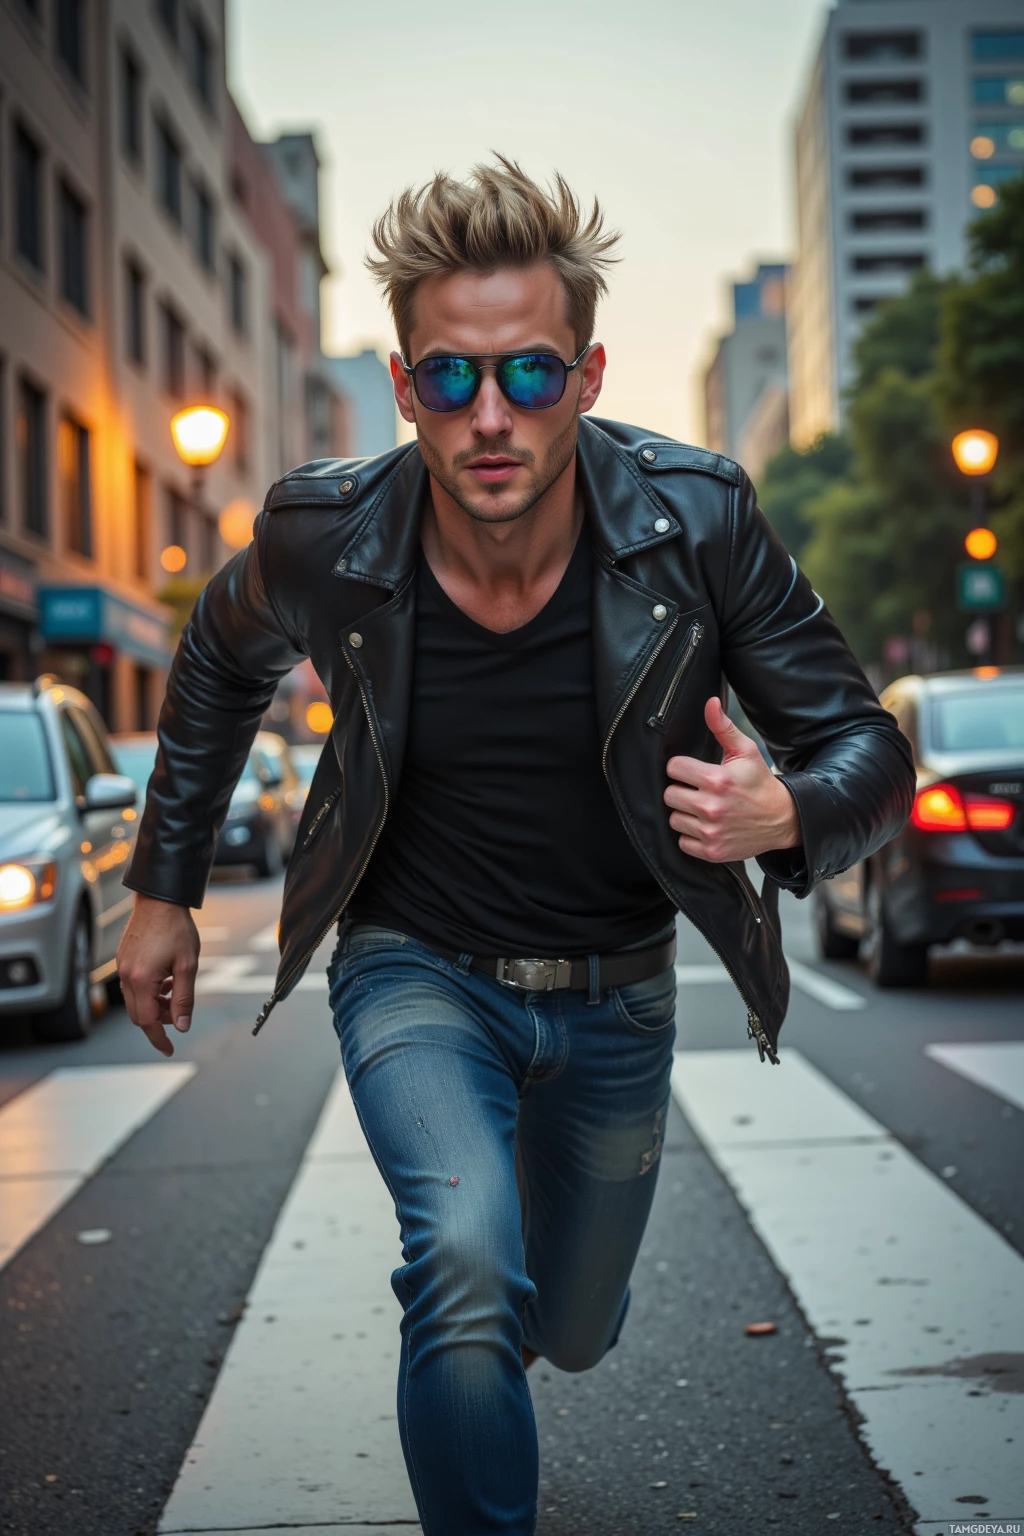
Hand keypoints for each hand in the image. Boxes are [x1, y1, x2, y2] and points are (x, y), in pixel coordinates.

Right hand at [116, 894, 199, 1056]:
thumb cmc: (176, 928)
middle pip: (139, 1014)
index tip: (169, 1050)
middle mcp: (126, 976)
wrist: (160, 899)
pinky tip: (166, 980)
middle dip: (159, 1021)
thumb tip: (182, 1026)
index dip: (159, 1038)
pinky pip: (132, 986)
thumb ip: (184, 998)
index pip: (147, 1021)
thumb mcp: (188, 965)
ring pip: (135, 1001)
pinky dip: (149, 991)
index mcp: (141, 980)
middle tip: (178, 1015)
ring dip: (155, 1005)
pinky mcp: (123, 959)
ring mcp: (122, 967)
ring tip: (175, 992)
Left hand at [664, 696, 799, 863]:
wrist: (782, 818)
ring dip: (685, 814)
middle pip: (669, 795)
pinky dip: (691, 836)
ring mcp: (711, 832)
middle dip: (681, 791)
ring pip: (674, 819)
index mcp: (717, 780)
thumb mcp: (745, 751)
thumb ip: (723, 727)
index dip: (682, 768)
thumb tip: (710, 703)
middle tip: (698, 791)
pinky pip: (682, 843)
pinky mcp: (711, 851)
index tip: (693, 771)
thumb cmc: (759, 782)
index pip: (674, 768)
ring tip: (703, 808)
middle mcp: (712, 807)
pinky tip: (706, 826)